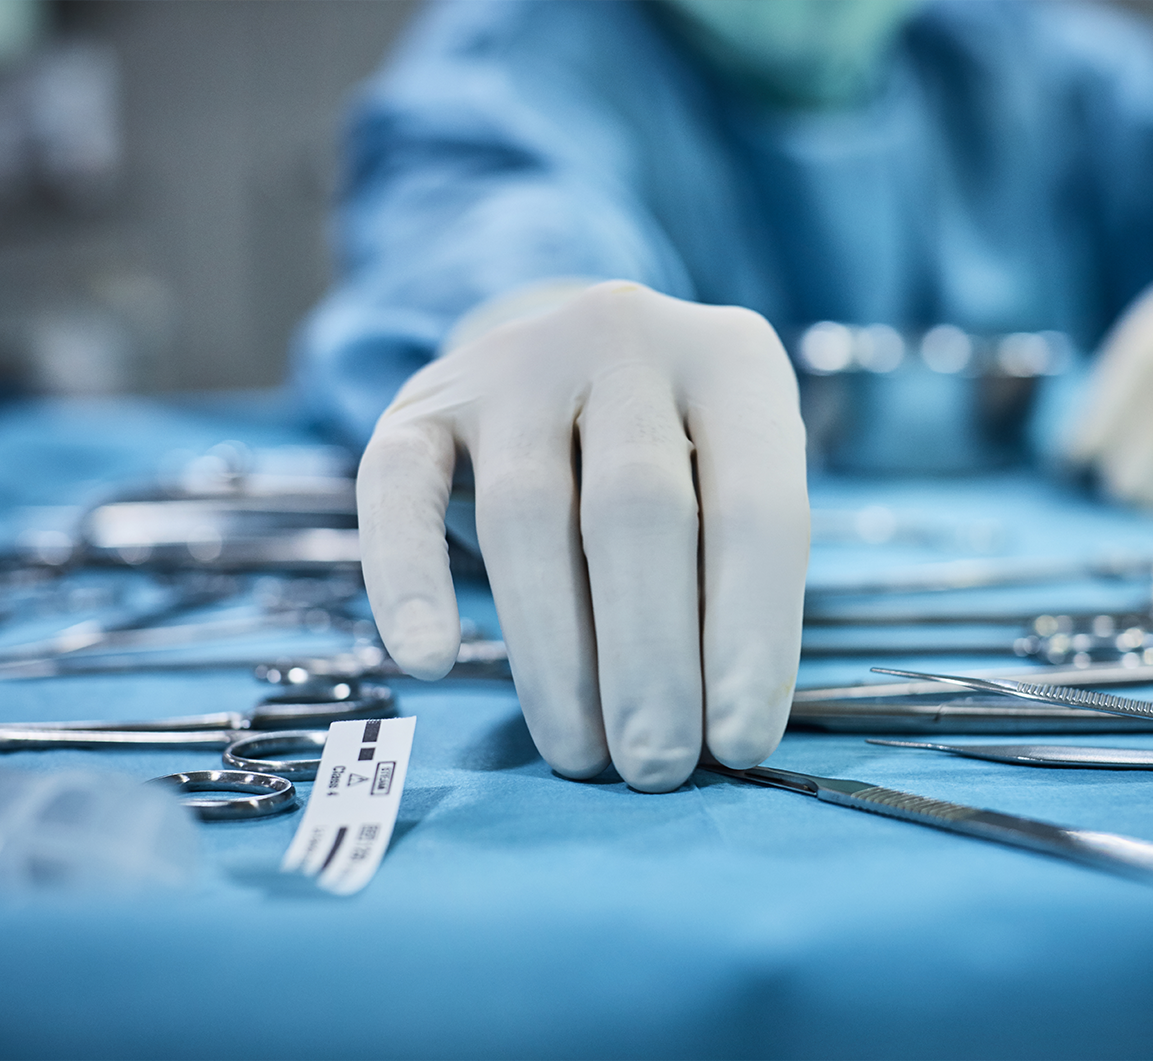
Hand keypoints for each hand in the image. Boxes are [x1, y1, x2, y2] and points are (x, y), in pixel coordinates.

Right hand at [357, 281, 808, 791]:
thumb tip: (715, 723)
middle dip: (649, 658)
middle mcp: (627, 339)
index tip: (739, 743)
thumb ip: (734, 573)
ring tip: (579, 751)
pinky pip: (398, 488)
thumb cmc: (681, 448)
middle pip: (636, 512)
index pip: (755, 508)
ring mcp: (517, 361)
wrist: (574, 352)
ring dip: (553, 653)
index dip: (752, 636)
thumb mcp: (738, 476)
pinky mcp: (424, 399)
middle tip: (655, 768)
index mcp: (734, 362)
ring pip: (526, 515)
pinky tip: (431, 660)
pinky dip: (409, 579)